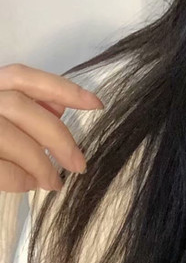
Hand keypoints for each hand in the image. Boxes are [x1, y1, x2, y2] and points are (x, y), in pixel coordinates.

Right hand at [0, 67, 100, 194]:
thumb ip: (24, 106)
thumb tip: (60, 108)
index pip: (24, 77)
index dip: (62, 88)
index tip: (96, 105)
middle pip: (22, 108)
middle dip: (57, 137)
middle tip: (79, 164)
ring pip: (11, 137)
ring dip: (40, 163)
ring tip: (54, 182)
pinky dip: (19, 179)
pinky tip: (29, 185)